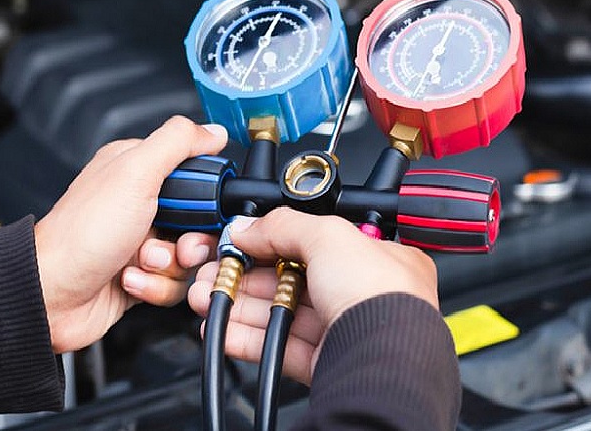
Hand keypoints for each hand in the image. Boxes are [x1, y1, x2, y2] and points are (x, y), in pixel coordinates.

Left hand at [34, 116, 226, 352]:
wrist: (51, 294)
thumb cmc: (82, 234)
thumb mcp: (135, 173)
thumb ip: (178, 143)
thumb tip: (213, 130)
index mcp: (139, 170)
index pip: (197, 176)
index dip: (206, 198)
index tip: (199, 210)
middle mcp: (141, 204)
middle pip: (200, 222)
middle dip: (192, 240)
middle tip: (176, 244)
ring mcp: (142, 242)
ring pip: (190, 257)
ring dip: (169, 266)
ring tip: (140, 261)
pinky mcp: (142, 275)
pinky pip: (174, 284)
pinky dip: (155, 286)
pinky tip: (129, 279)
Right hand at [188, 207, 438, 383]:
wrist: (384, 361)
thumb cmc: (381, 297)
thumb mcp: (329, 236)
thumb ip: (284, 226)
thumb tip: (248, 226)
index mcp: (379, 259)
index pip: (317, 243)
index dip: (275, 241)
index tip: (241, 242)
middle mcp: (365, 295)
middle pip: (293, 280)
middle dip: (247, 275)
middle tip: (215, 272)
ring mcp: (345, 332)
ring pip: (282, 315)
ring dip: (240, 306)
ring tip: (206, 298)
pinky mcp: (325, 365)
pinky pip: (279, 349)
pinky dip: (247, 339)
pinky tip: (222, 330)